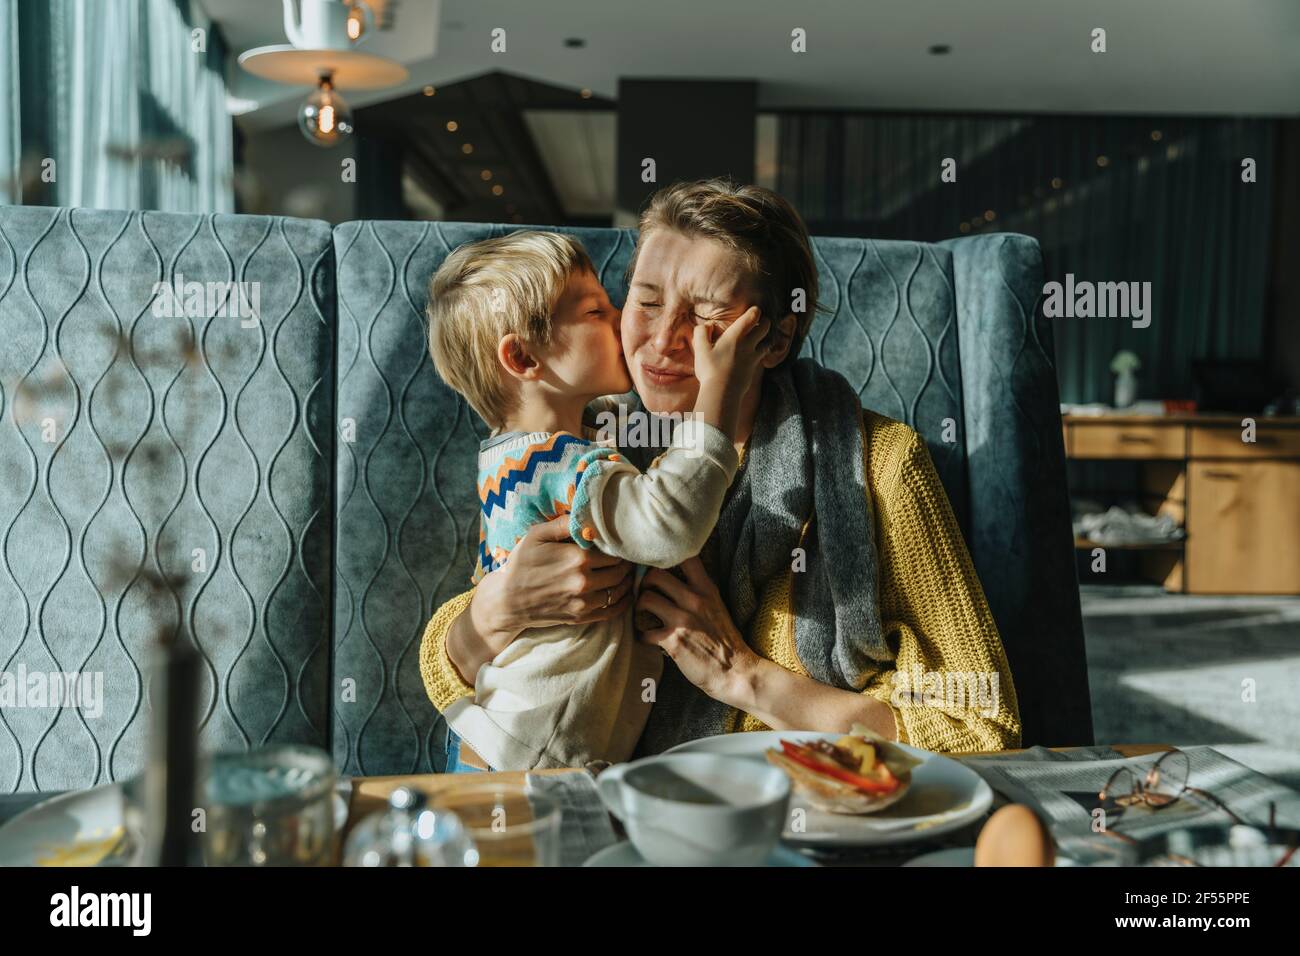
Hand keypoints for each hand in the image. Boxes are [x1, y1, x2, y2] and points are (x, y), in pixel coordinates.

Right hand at [449, 515, 634, 683]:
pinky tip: (624, 594)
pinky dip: (623, 602)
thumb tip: (587, 515)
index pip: (614, 552)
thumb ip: (564, 523)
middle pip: (621, 571)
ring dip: (626, 582)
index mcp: (577, 558)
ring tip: (625, 573)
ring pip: (619, 591)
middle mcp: (584, 581)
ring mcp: (583, 602)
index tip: (619, 544)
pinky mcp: (581, 617)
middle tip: (625, 558)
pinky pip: (612, 611)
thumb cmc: (521, 564)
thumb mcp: (536, 535)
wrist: (507, 601)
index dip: (619, 547)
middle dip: (625, 563)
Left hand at [635, 556, 759, 706]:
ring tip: (643, 614)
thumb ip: (699, 591)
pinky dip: (641, 635)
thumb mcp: (717, 606)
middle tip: (645, 592)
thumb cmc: (725, 640)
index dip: (667, 556)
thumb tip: (676, 578)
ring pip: (646, 598)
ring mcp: (683, 620)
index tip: (658, 563)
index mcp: (707, 589)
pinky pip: (644, 631)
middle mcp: (694, 600)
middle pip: (656, 575)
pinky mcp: (673, 641)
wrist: (734, 672)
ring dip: (639, 606)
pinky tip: (647, 638)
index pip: (686, 557)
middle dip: (645, 582)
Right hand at [691, 306, 770, 399]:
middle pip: (766, 327)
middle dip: (765, 322)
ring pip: (768, 342)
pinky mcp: (754, 369)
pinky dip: (761, 352)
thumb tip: (707, 326)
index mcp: (736, 335)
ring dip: (765, 338)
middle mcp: (748, 344)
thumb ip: (701, 332)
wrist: (722, 393)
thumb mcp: (699, 349)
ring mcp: (753, 357)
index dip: (755, 310)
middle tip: (758, 323)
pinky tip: (754, 354)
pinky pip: (762, 356)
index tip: (752, 311)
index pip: (753, 315)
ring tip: (759, 338)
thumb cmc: (710, 370)